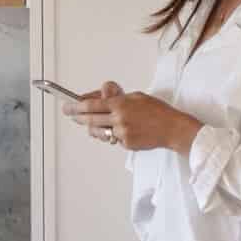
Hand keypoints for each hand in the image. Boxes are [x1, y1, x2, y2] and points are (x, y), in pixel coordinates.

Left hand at [62, 81, 201, 155]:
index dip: (77, 106)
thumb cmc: (158, 111)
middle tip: (71, 115)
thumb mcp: (137, 97)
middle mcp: (118, 119)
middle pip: (90, 120)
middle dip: (78, 117)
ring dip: (94, 128)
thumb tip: (103, 99)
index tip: (68, 106)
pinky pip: (114, 139)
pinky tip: (124, 130)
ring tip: (96, 125)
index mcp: (120, 105)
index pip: (92, 105)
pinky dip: (114, 135)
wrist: (172, 128)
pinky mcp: (126, 144)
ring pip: (100, 132)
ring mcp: (121, 133)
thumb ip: (118, 99)